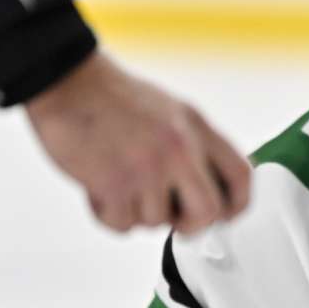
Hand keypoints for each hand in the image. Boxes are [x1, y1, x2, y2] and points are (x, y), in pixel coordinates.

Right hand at [24, 51, 250, 233]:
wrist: (68, 82)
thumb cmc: (114, 98)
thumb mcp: (174, 112)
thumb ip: (196, 146)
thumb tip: (211, 183)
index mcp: (197, 129)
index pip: (240, 176)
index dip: (238, 203)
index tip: (227, 215)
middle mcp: (179, 149)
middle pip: (210, 212)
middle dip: (191, 223)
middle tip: (174, 217)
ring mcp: (148, 169)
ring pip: (158, 222)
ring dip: (137, 211)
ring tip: (120, 180)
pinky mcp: (114, 184)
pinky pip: (123, 225)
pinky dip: (110, 215)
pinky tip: (100, 188)